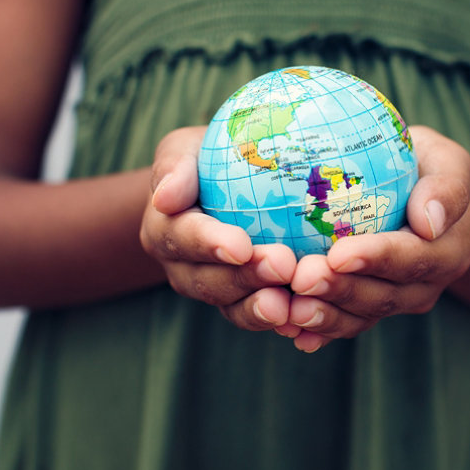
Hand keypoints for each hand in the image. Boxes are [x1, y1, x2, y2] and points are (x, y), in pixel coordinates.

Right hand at [140, 127, 299, 333]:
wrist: (221, 188)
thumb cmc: (206, 158)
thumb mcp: (184, 149)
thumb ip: (174, 167)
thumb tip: (165, 197)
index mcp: (163, 231)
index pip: (182, 238)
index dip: (210, 245)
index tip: (241, 246)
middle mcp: (182, 268)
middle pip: (208, 281)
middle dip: (245, 279)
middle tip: (283, 266)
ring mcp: (213, 291)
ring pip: (232, 307)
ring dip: (261, 308)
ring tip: (290, 306)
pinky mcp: (242, 303)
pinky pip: (258, 317)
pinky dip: (281, 320)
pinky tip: (306, 317)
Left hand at [286, 126, 469, 351]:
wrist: (413, 192)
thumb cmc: (423, 164)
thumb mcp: (446, 161)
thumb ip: (448, 187)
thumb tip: (429, 221)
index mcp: (446, 251)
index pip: (411, 259)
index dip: (374, 259)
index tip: (337, 254)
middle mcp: (423, 285)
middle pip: (382, 296)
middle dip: (340, 291)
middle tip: (301, 279)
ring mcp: (394, 302)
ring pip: (359, 317)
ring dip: (324, 316)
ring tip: (291, 310)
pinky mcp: (367, 310)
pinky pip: (342, 324)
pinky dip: (317, 331)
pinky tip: (290, 330)